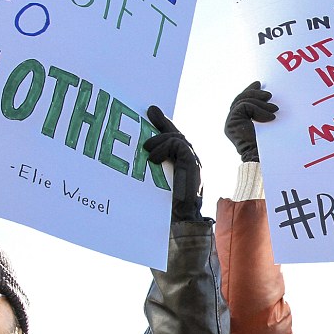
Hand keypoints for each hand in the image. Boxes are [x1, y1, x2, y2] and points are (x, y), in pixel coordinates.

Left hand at [143, 106, 203, 221]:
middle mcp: (190, 162)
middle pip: (176, 135)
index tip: (151, 112)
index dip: (164, 125)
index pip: (174, 140)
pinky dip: (165, 147)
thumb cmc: (163, 207)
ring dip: (160, 139)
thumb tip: (140, 151)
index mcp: (182, 165)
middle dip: (162, 122)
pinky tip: (153, 157)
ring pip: (178, 138)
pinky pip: (179, 145)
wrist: (178, 222)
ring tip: (146, 148)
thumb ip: (150, 165)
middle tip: (149, 112)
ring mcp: (193, 163)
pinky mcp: (193, 165)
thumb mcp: (152, 181)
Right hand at [224, 81, 277, 161]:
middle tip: (269, 94)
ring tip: (275, 108)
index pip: (241, 102)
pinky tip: (270, 117)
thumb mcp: (266, 123)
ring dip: (261, 103)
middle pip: (240, 99)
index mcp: (238, 122)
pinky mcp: (232, 122)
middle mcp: (232, 122)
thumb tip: (268, 97)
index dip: (249, 91)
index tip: (258, 84)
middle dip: (254, 93)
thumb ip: (261, 112)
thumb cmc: (269, 145)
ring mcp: (230, 122)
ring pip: (243, 101)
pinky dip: (259, 110)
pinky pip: (245, 106)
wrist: (263, 158)